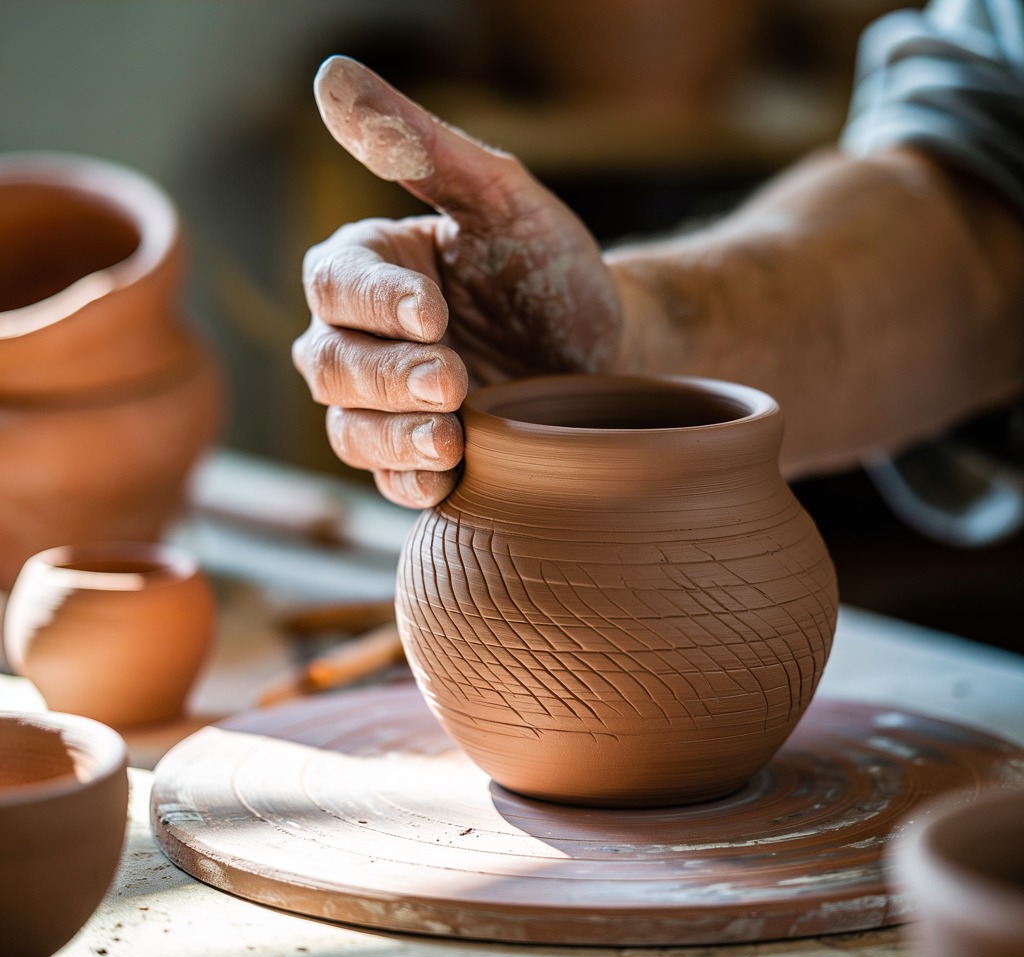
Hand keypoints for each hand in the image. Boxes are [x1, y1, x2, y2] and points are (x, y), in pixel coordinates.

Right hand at [294, 57, 622, 507]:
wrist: (605, 351)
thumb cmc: (551, 271)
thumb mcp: (503, 200)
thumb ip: (424, 150)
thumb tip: (332, 76)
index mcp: (373, 268)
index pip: (336, 282)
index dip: (375, 300)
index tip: (433, 312)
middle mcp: (362, 338)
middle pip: (330, 364)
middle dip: (387, 377)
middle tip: (453, 380)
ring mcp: (384, 404)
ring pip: (349, 429)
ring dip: (393, 438)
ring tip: (451, 441)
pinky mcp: (414, 457)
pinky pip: (389, 480)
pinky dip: (410, 483)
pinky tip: (447, 479)